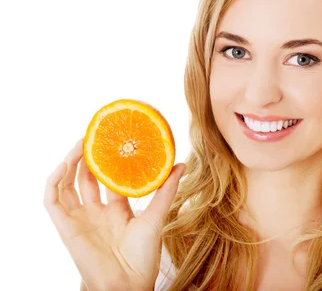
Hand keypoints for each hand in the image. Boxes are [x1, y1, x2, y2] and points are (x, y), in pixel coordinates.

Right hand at [44, 139, 185, 290]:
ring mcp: (80, 219)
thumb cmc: (143, 257)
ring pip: (68, 185)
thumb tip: (180, 164)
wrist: (128, 284)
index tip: (114, 139)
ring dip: (70, 163)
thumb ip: (166, 190)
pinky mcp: (66, 227)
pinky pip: (52, 201)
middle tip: (94, 135)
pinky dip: (54, 181)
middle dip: (89, 157)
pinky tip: (64, 164)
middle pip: (87, 179)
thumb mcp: (156, 216)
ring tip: (80, 143)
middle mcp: (96, 213)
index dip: (109, 160)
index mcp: (117, 211)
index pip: (109, 180)